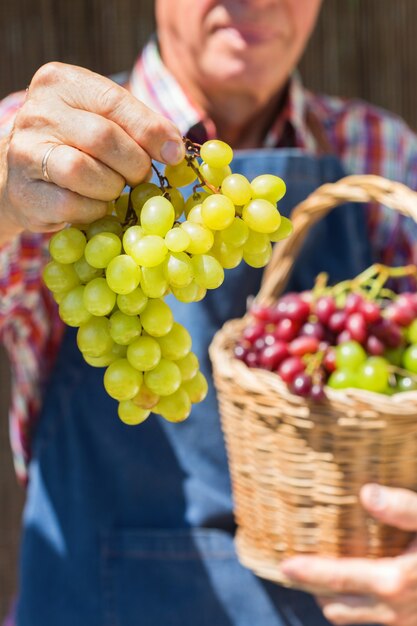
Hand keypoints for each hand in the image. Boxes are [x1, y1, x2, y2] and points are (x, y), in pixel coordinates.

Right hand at [0, 62, 183, 241]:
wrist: (21, 173)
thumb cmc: (76, 142)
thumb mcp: (104, 119)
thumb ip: (139, 125)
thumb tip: (175, 150)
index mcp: (61, 83)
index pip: (115, 101)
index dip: (150, 131)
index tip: (173, 154)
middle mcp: (38, 112)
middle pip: (102, 138)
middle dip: (133, 164)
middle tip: (139, 175)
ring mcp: (25, 152)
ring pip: (83, 172)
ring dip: (112, 188)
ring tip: (112, 188)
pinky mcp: (24, 192)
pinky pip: (71, 205)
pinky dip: (93, 210)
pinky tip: (92, 204)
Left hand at [281, 484, 416, 624]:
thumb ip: (403, 508)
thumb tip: (366, 494)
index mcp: (392, 581)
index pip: (339, 580)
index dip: (308, 573)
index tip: (283, 565)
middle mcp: (392, 608)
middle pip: (334, 604)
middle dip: (308, 586)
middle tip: (287, 566)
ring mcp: (400, 619)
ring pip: (349, 615)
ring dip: (328, 596)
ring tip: (313, 571)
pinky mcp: (408, 621)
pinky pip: (368, 617)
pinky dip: (349, 601)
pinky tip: (349, 578)